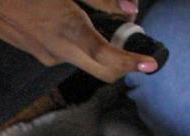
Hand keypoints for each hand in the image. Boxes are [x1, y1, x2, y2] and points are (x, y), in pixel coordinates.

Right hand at [0, 0, 153, 81]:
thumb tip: (128, 9)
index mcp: (68, 31)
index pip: (108, 58)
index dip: (132, 63)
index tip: (151, 64)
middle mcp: (59, 52)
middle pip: (102, 72)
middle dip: (123, 64)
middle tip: (135, 45)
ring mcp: (46, 56)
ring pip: (86, 63)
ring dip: (103, 53)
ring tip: (111, 27)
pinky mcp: (38, 53)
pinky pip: (69, 54)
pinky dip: (84, 45)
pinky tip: (80, 24)